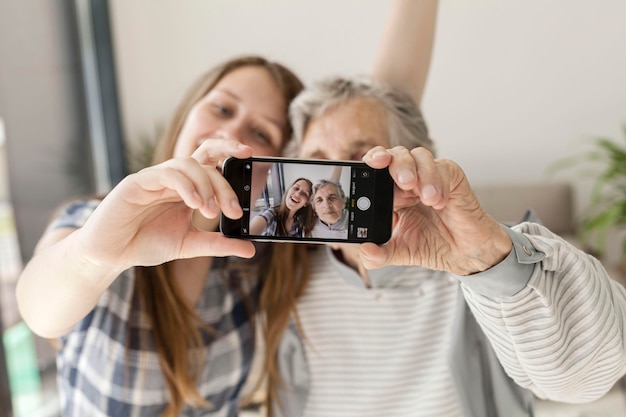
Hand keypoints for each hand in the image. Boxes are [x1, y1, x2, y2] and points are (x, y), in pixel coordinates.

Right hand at [74, 139, 256, 272]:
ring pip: (188, 164)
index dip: (229, 153)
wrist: (110, 254)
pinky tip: (195, 204)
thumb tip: (250, 248)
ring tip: (211, 212)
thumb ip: (218, 244)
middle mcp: (173, 178)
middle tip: (234, 210)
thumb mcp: (189, 245)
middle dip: (224, 179)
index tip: (251, 157)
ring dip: (206, 186)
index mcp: (186, 188)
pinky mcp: (137, 183)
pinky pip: (166, 175)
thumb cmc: (144, 243)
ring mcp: (155, 178)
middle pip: (204, 158)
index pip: (212, 162)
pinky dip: (186, 187)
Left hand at [359, 146, 511, 274]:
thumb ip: (378, 255)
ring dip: (419, 172)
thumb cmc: (430, 245)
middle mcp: (407, 179)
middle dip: (395, 163)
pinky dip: (438, 183)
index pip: (375, 167)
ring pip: (418, 155)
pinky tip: (439, 202)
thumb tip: (364, 251)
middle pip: (395, 155)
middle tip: (402, 182)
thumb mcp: (398, 252)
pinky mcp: (450, 176)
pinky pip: (442, 167)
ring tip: (423, 196)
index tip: (369, 165)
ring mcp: (428, 175)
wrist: (462, 253)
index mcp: (389, 192)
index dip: (371, 161)